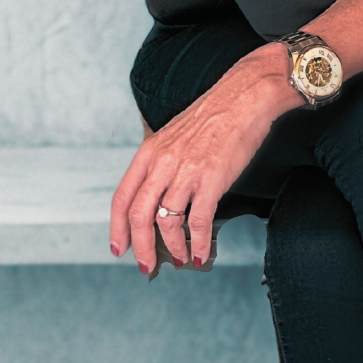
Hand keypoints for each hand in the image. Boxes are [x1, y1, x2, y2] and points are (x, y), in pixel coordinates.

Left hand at [111, 47, 295, 270]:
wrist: (245, 97)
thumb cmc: (214, 116)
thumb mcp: (173, 136)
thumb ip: (161, 164)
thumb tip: (158, 198)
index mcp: (149, 152)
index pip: (122, 197)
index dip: (117, 228)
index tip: (119, 247)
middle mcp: (162, 163)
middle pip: (139, 216)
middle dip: (140, 248)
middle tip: (146, 265)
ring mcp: (186, 172)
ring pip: (168, 223)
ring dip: (173, 248)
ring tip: (181, 259)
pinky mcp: (212, 180)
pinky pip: (198, 222)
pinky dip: (200, 244)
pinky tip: (203, 253)